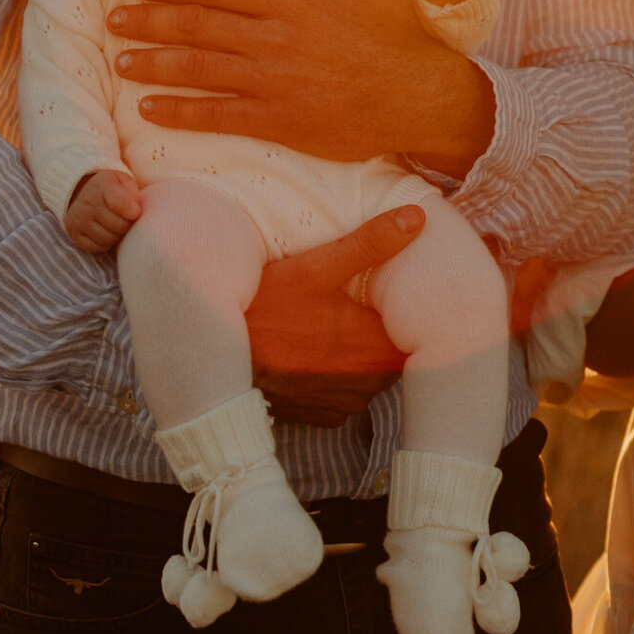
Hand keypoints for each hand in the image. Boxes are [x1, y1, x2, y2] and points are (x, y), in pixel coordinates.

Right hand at [63, 168, 141, 253]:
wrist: (89, 193)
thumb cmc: (115, 189)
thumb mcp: (126, 183)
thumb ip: (134, 195)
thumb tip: (136, 214)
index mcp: (102, 185)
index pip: (122, 205)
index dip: (134, 212)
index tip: (135, 211)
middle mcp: (87, 201)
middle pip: (119, 226)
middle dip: (127, 224)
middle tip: (126, 218)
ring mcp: (78, 218)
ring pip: (109, 239)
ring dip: (117, 235)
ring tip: (116, 224)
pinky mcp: (74, 233)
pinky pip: (97, 248)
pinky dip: (105, 243)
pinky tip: (105, 231)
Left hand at [110, 0, 495, 175]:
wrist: (420, 95)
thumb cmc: (398, 29)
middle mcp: (272, 38)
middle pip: (196, 26)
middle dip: (149, 21)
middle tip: (112, 19)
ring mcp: (272, 82)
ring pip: (199, 69)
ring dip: (154, 63)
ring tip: (120, 59)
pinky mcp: (278, 121)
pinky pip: (218, 115)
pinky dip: (180, 111)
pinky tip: (150, 107)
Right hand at [246, 205, 425, 425]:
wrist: (216, 356)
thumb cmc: (267, 307)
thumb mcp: (318, 267)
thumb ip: (371, 243)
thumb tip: (416, 218)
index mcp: (372, 344)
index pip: (418, 336)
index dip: (414, 317)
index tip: (406, 300)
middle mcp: (364, 381)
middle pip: (397, 357)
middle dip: (387, 336)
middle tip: (370, 309)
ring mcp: (343, 403)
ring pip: (373, 379)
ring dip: (363, 360)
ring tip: (342, 331)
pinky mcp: (322, 416)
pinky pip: (347, 398)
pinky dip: (340, 381)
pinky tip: (321, 357)